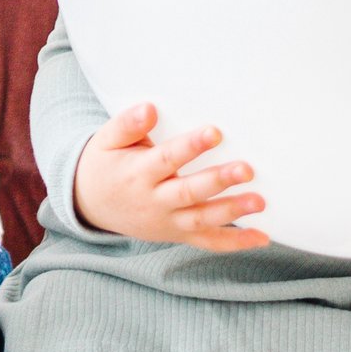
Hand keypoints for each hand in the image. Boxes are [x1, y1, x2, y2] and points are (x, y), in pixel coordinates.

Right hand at [70, 102, 267, 250]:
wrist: (90, 205)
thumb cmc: (105, 164)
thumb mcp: (106, 140)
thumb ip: (128, 124)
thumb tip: (150, 109)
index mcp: (137, 174)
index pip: (167, 159)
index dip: (191, 147)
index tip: (215, 132)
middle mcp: (154, 200)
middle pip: (189, 192)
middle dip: (218, 181)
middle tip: (247, 169)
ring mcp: (167, 221)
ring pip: (202, 219)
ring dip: (232, 211)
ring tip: (259, 201)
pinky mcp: (177, 233)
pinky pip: (207, 242)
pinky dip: (234, 242)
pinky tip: (261, 237)